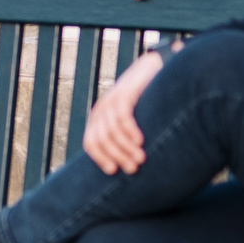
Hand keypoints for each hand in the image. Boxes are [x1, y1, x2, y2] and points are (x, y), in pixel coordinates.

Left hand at [81, 47, 163, 173]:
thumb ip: (124, 138)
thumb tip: (128, 164)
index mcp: (98, 119)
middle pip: (101, 140)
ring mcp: (111, 100)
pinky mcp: (124, 93)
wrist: (152, 71)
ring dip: (126, 148)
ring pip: (112, 131)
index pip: (91, 143)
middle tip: (133, 168)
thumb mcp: (129, 121)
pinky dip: (130, 131)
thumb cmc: (144, 103)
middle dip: (116, 156)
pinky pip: (122, 117)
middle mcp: (100, 110)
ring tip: (141, 159)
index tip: (114, 171)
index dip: (100, 158)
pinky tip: (140, 141)